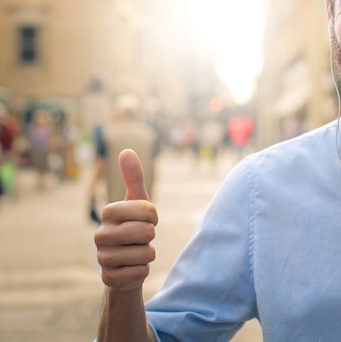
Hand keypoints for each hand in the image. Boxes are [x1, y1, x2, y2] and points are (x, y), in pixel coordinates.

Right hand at [94, 149, 157, 290]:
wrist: (125, 262)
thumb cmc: (134, 226)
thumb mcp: (138, 201)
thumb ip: (134, 176)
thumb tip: (127, 150)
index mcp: (108, 212)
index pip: (148, 210)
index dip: (153, 216)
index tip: (145, 219)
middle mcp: (100, 234)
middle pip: (147, 232)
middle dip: (151, 236)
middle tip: (141, 238)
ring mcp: (102, 257)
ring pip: (147, 253)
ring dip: (148, 254)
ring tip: (136, 251)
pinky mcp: (108, 278)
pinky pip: (141, 273)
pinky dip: (143, 270)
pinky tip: (131, 267)